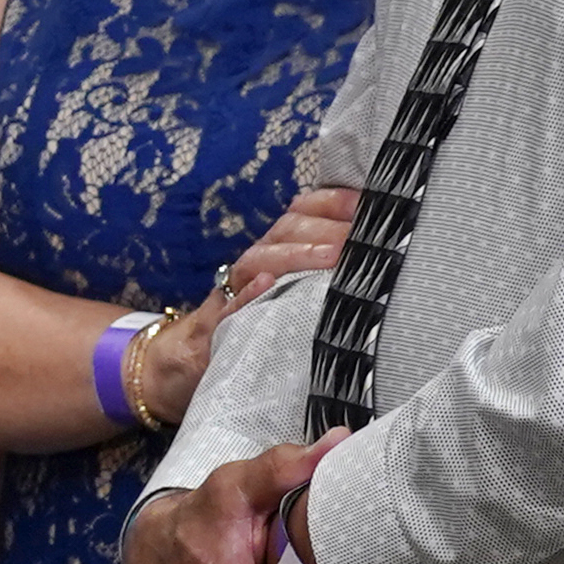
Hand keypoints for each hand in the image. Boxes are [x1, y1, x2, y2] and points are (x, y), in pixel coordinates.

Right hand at [115, 192, 353, 437]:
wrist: (189, 360)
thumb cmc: (257, 324)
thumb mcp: (290, 292)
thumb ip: (319, 269)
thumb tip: (375, 250)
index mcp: (274, 250)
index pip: (301, 212)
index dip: (331, 202)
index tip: (366, 203)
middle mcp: (254, 263)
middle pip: (285, 232)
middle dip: (323, 229)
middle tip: (360, 235)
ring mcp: (233, 292)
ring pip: (260, 261)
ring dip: (295, 255)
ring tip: (330, 257)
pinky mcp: (216, 325)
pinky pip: (229, 307)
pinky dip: (247, 294)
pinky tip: (264, 285)